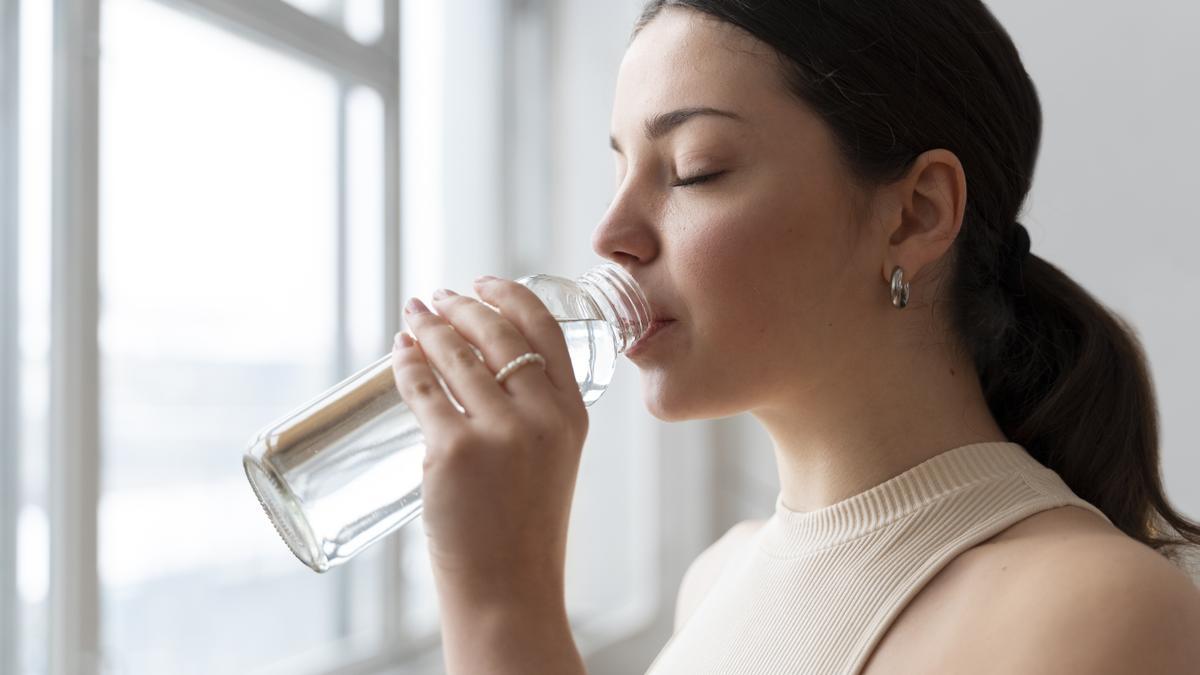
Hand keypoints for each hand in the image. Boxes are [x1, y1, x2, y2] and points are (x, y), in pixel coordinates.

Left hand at [390, 276, 588, 606]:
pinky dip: (406, 364)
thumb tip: (477, 369)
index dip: (511, 297)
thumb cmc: (525, 531)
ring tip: (413, 317)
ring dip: (429, 328)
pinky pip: (422, 390)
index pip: (546, 331)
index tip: (485, 283)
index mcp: (573, 414)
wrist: (510, 588)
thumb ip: (534, 416)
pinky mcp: (454, 451)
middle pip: (497, 334)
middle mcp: (542, 416)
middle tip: (437, 298)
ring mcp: (498, 432)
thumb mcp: (553, 462)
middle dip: (461, 307)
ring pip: (456, 356)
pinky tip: (399, 352)